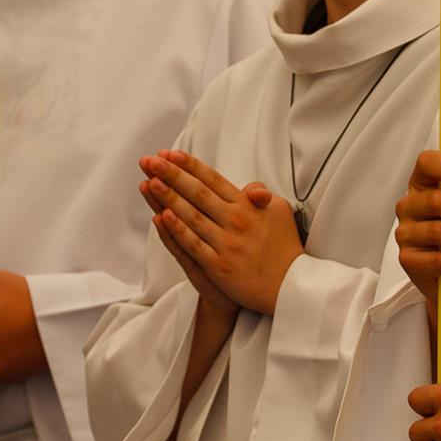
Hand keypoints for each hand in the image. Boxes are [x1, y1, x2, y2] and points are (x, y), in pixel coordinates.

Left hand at [141, 149, 301, 315]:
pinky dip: (177, 230)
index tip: (171, 153)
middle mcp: (235, 220)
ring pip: (191, 216)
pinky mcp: (219, 266)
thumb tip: (248, 187)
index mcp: (247, 205)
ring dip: (168, 197)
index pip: (213, 179)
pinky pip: (193, 245)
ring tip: (150, 181)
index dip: (190, 165)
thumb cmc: (283, 246)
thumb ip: (261, 194)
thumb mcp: (280, 211)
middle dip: (172, 174)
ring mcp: (225, 243)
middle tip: (151, 160)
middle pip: (197, 192)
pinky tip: (162, 216)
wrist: (290, 286)